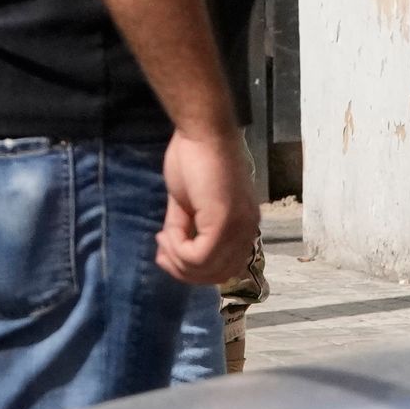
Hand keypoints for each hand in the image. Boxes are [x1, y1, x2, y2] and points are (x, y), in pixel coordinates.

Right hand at [154, 124, 259, 286]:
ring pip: (206, 270)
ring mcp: (238, 229)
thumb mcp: (186, 204)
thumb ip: (186, 230)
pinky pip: (198, 256)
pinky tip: (167, 233)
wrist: (202, 132)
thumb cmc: (194, 159)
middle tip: (161, 252)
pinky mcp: (224, 222)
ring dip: (178, 261)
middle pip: (217, 276)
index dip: (194, 271)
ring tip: (163, 239)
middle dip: (184, 272)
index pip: (224, 270)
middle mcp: (247, 232)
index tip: (166, 252)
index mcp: (243, 228)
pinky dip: (177, 250)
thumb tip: (172, 253)